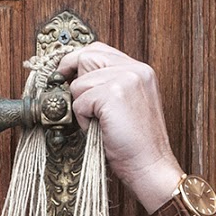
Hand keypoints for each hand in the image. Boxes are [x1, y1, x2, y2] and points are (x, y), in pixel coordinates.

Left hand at [57, 42, 182, 208]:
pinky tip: (100, 129)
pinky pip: (79, 101)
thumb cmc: (136, 143)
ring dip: (81, 106)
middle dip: (76, 82)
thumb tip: (74, 76)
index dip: (78, 61)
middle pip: (86, 57)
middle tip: (81, 105)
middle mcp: (135, 69)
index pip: (99, 50)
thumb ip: (109, 84)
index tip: (65, 74)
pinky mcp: (113, 94)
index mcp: (140, 70)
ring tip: (99, 123)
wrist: (150, 165)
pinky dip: (82, 119)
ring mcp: (125, 79)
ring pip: (79, 82)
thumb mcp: (127, 104)